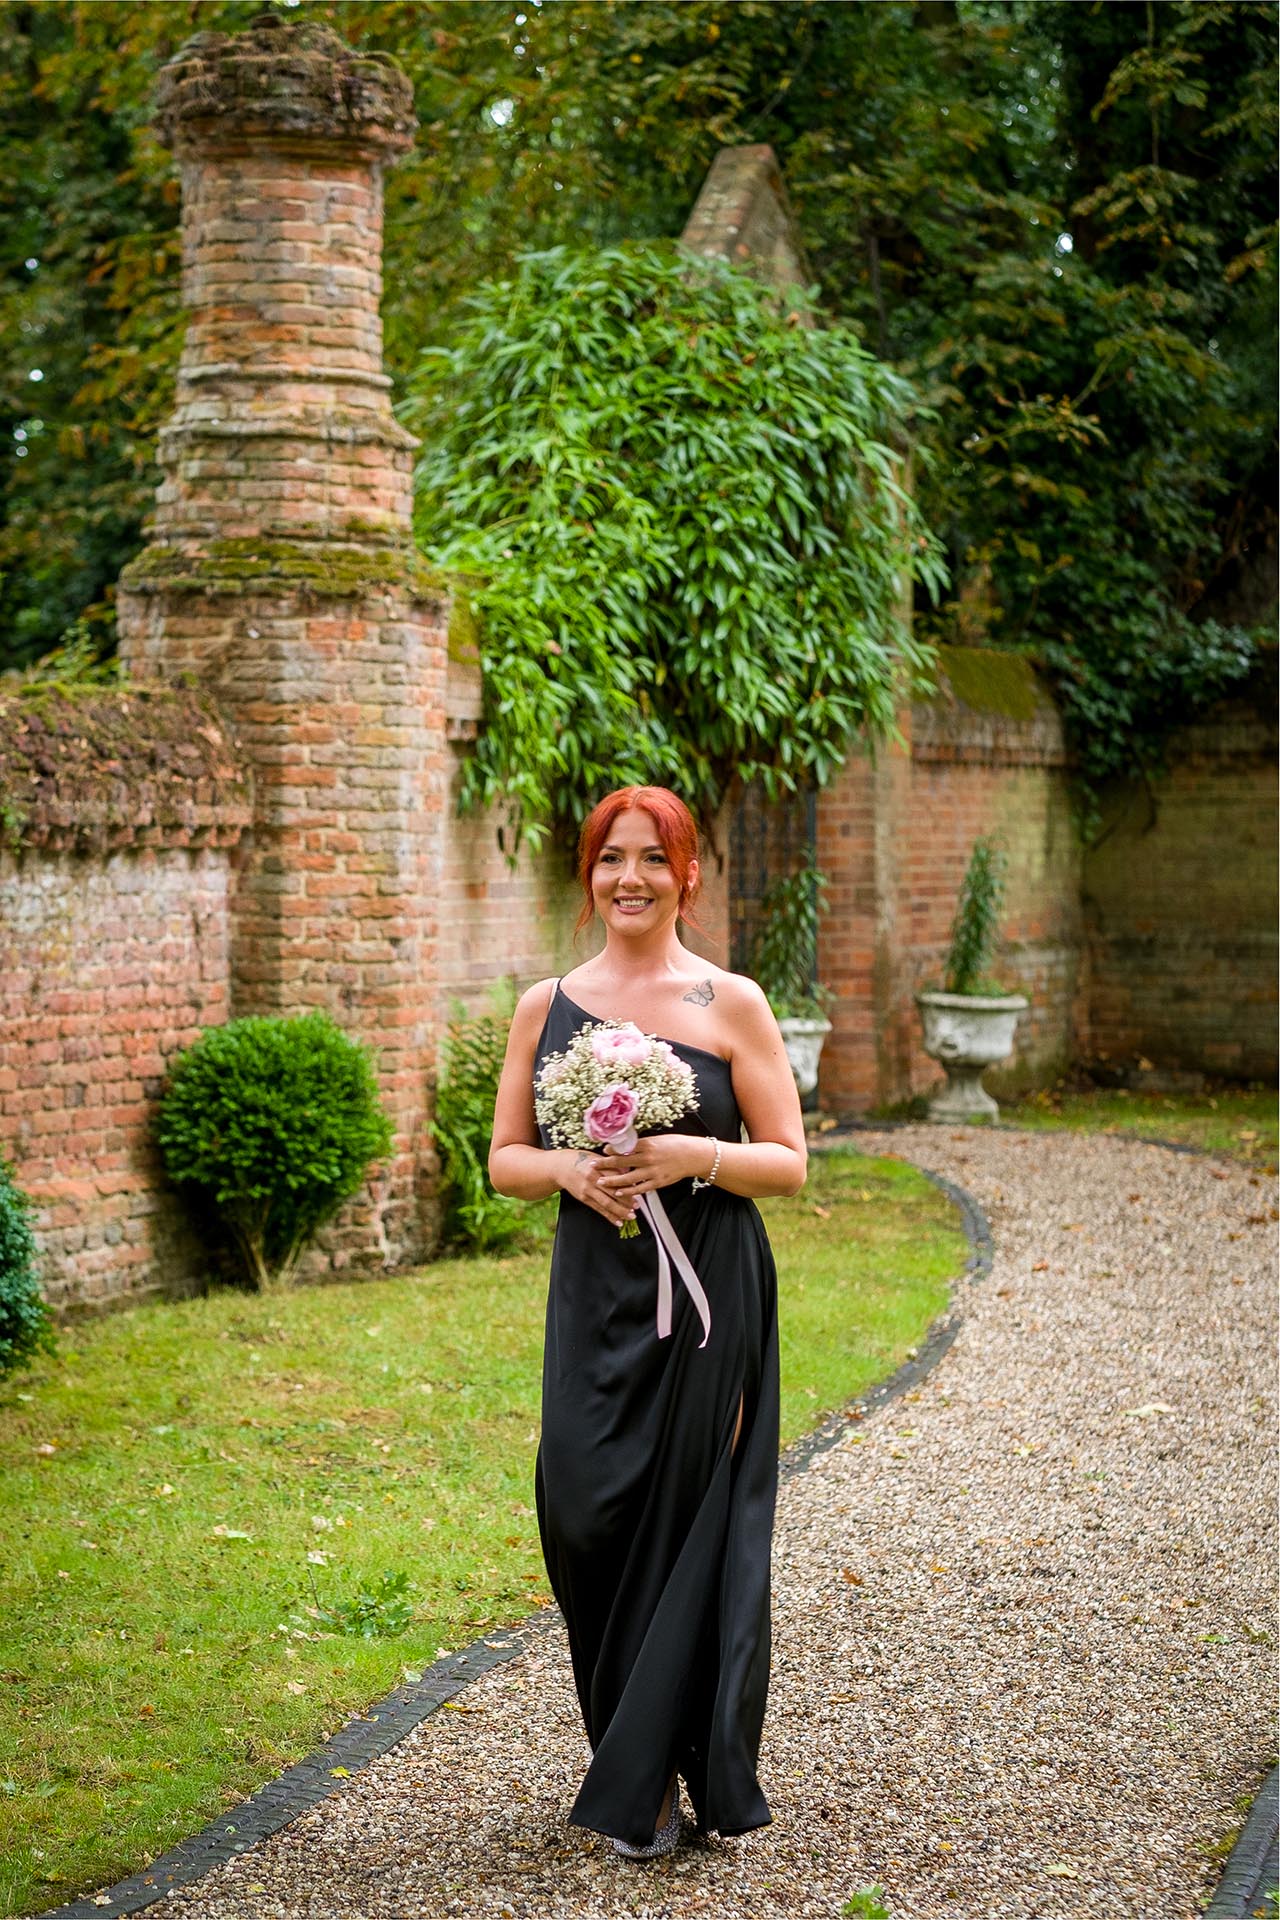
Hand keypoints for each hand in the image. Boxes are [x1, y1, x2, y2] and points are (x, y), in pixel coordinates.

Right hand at [557, 1150, 637, 1228]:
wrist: (560, 1167)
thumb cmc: (580, 1160)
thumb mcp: (596, 1158)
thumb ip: (611, 1165)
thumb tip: (628, 1171)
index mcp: (597, 1167)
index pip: (615, 1178)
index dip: (627, 1185)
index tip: (638, 1189)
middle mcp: (592, 1180)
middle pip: (612, 1192)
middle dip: (626, 1201)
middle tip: (637, 1206)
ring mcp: (587, 1191)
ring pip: (606, 1204)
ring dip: (620, 1211)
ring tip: (631, 1216)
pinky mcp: (584, 1199)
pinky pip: (599, 1209)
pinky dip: (609, 1216)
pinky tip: (618, 1222)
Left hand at [597, 1135, 715, 1204]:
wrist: (693, 1156)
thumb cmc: (675, 1144)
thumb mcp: (658, 1140)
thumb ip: (642, 1144)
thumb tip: (626, 1147)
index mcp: (647, 1144)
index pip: (624, 1148)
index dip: (611, 1150)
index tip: (602, 1151)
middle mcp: (648, 1158)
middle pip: (621, 1162)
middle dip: (605, 1164)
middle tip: (592, 1166)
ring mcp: (652, 1171)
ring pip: (627, 1178)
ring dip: (612, 1181)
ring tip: (600, 1182)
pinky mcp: (657, 1182)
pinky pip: (639, 1188)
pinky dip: (628, 1191)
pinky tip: (618, 1192)